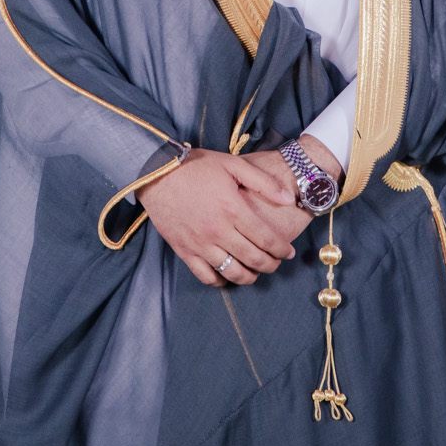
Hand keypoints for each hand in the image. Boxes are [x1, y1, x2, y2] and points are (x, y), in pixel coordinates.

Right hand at [140, 149, 300, 286]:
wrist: (156, 172)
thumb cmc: (195, 166)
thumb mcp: (233, 165)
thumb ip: (263, 182)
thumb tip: (289, 198)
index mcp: (233, 209)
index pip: (266, 239)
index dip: (281, 249)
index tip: (288, 252)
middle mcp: (219, 231)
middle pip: (253, 258)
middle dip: (270, 264)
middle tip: (276, 262)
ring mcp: (200, 244)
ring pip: (232, 272)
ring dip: (249, 276)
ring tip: (255, 271)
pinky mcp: (184, 250)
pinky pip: (206, 275)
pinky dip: (220, 280)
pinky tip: (228, 274)